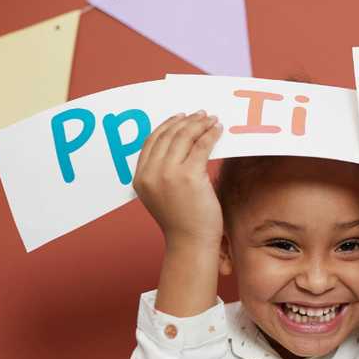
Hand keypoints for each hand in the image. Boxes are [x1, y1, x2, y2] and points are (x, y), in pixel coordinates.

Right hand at [133, 110, 224, 247]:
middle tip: (200, 115)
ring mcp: (168, 174)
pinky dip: (210, 134)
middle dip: (186, 122)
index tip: (181, 118)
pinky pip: (201, 146)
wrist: (190, 243)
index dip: (167, 126)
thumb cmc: (182, 221)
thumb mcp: (162, 195)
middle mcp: (150, 174)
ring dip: (199, 124)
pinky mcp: (189, 176)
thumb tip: (183, 147)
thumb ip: (163, 174)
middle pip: (167, 136)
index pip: (151, 142)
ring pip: (184, 137)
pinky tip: (218, 130)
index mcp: (140, 178)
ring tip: (211, 120)